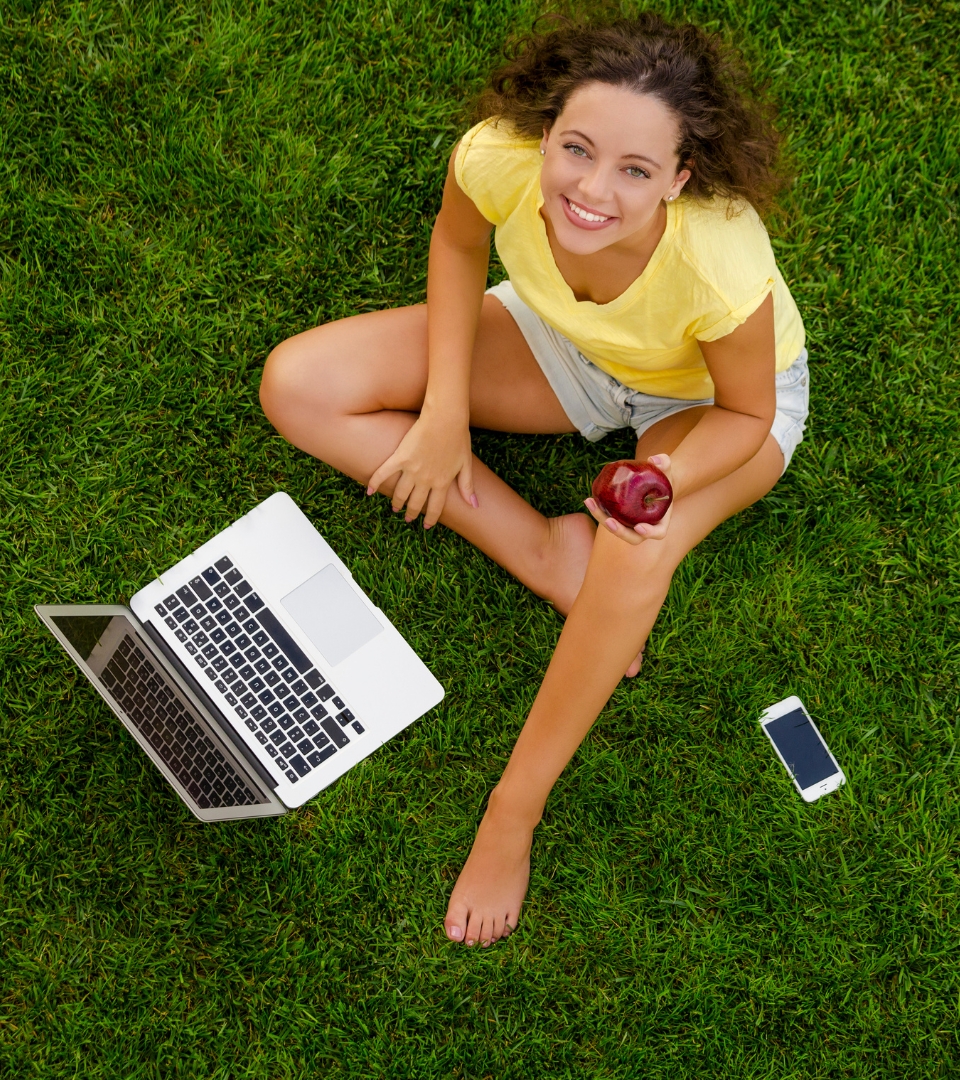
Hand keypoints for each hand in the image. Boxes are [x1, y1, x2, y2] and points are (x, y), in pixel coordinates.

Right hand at [366, 411, 477, 527]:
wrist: (445, 418)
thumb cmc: (458, 438)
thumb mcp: (466, 464)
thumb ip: (467, 486)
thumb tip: (475, 505)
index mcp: (442, 482)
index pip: (435, 507)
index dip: (430, 518)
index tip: (426, 525)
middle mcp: (425, 479)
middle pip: (416, 503)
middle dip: (412, 513)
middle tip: (408, 518)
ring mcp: (411, 469)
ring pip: (400, 492)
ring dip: (397, 502)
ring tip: (395, 507)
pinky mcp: (400, 457)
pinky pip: (384, 472)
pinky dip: (375, 482)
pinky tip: (369, 492)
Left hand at [583, 454, 673, 545]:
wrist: (655, 481)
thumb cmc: (664, 476)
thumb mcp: (666, 469)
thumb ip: (664, 463)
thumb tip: (655, 459)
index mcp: (660, 521)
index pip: (657, 532)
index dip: (649, 532)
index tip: (639, 527)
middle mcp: (645, 527)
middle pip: (632, 537)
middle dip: (619, 531)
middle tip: (609, 521)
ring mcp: (631, 524)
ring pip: (616, 529)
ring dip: (602, 519)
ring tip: (591, 504)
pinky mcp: (620, 518)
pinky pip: (608, 518)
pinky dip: (599, 511)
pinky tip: (589, 500)